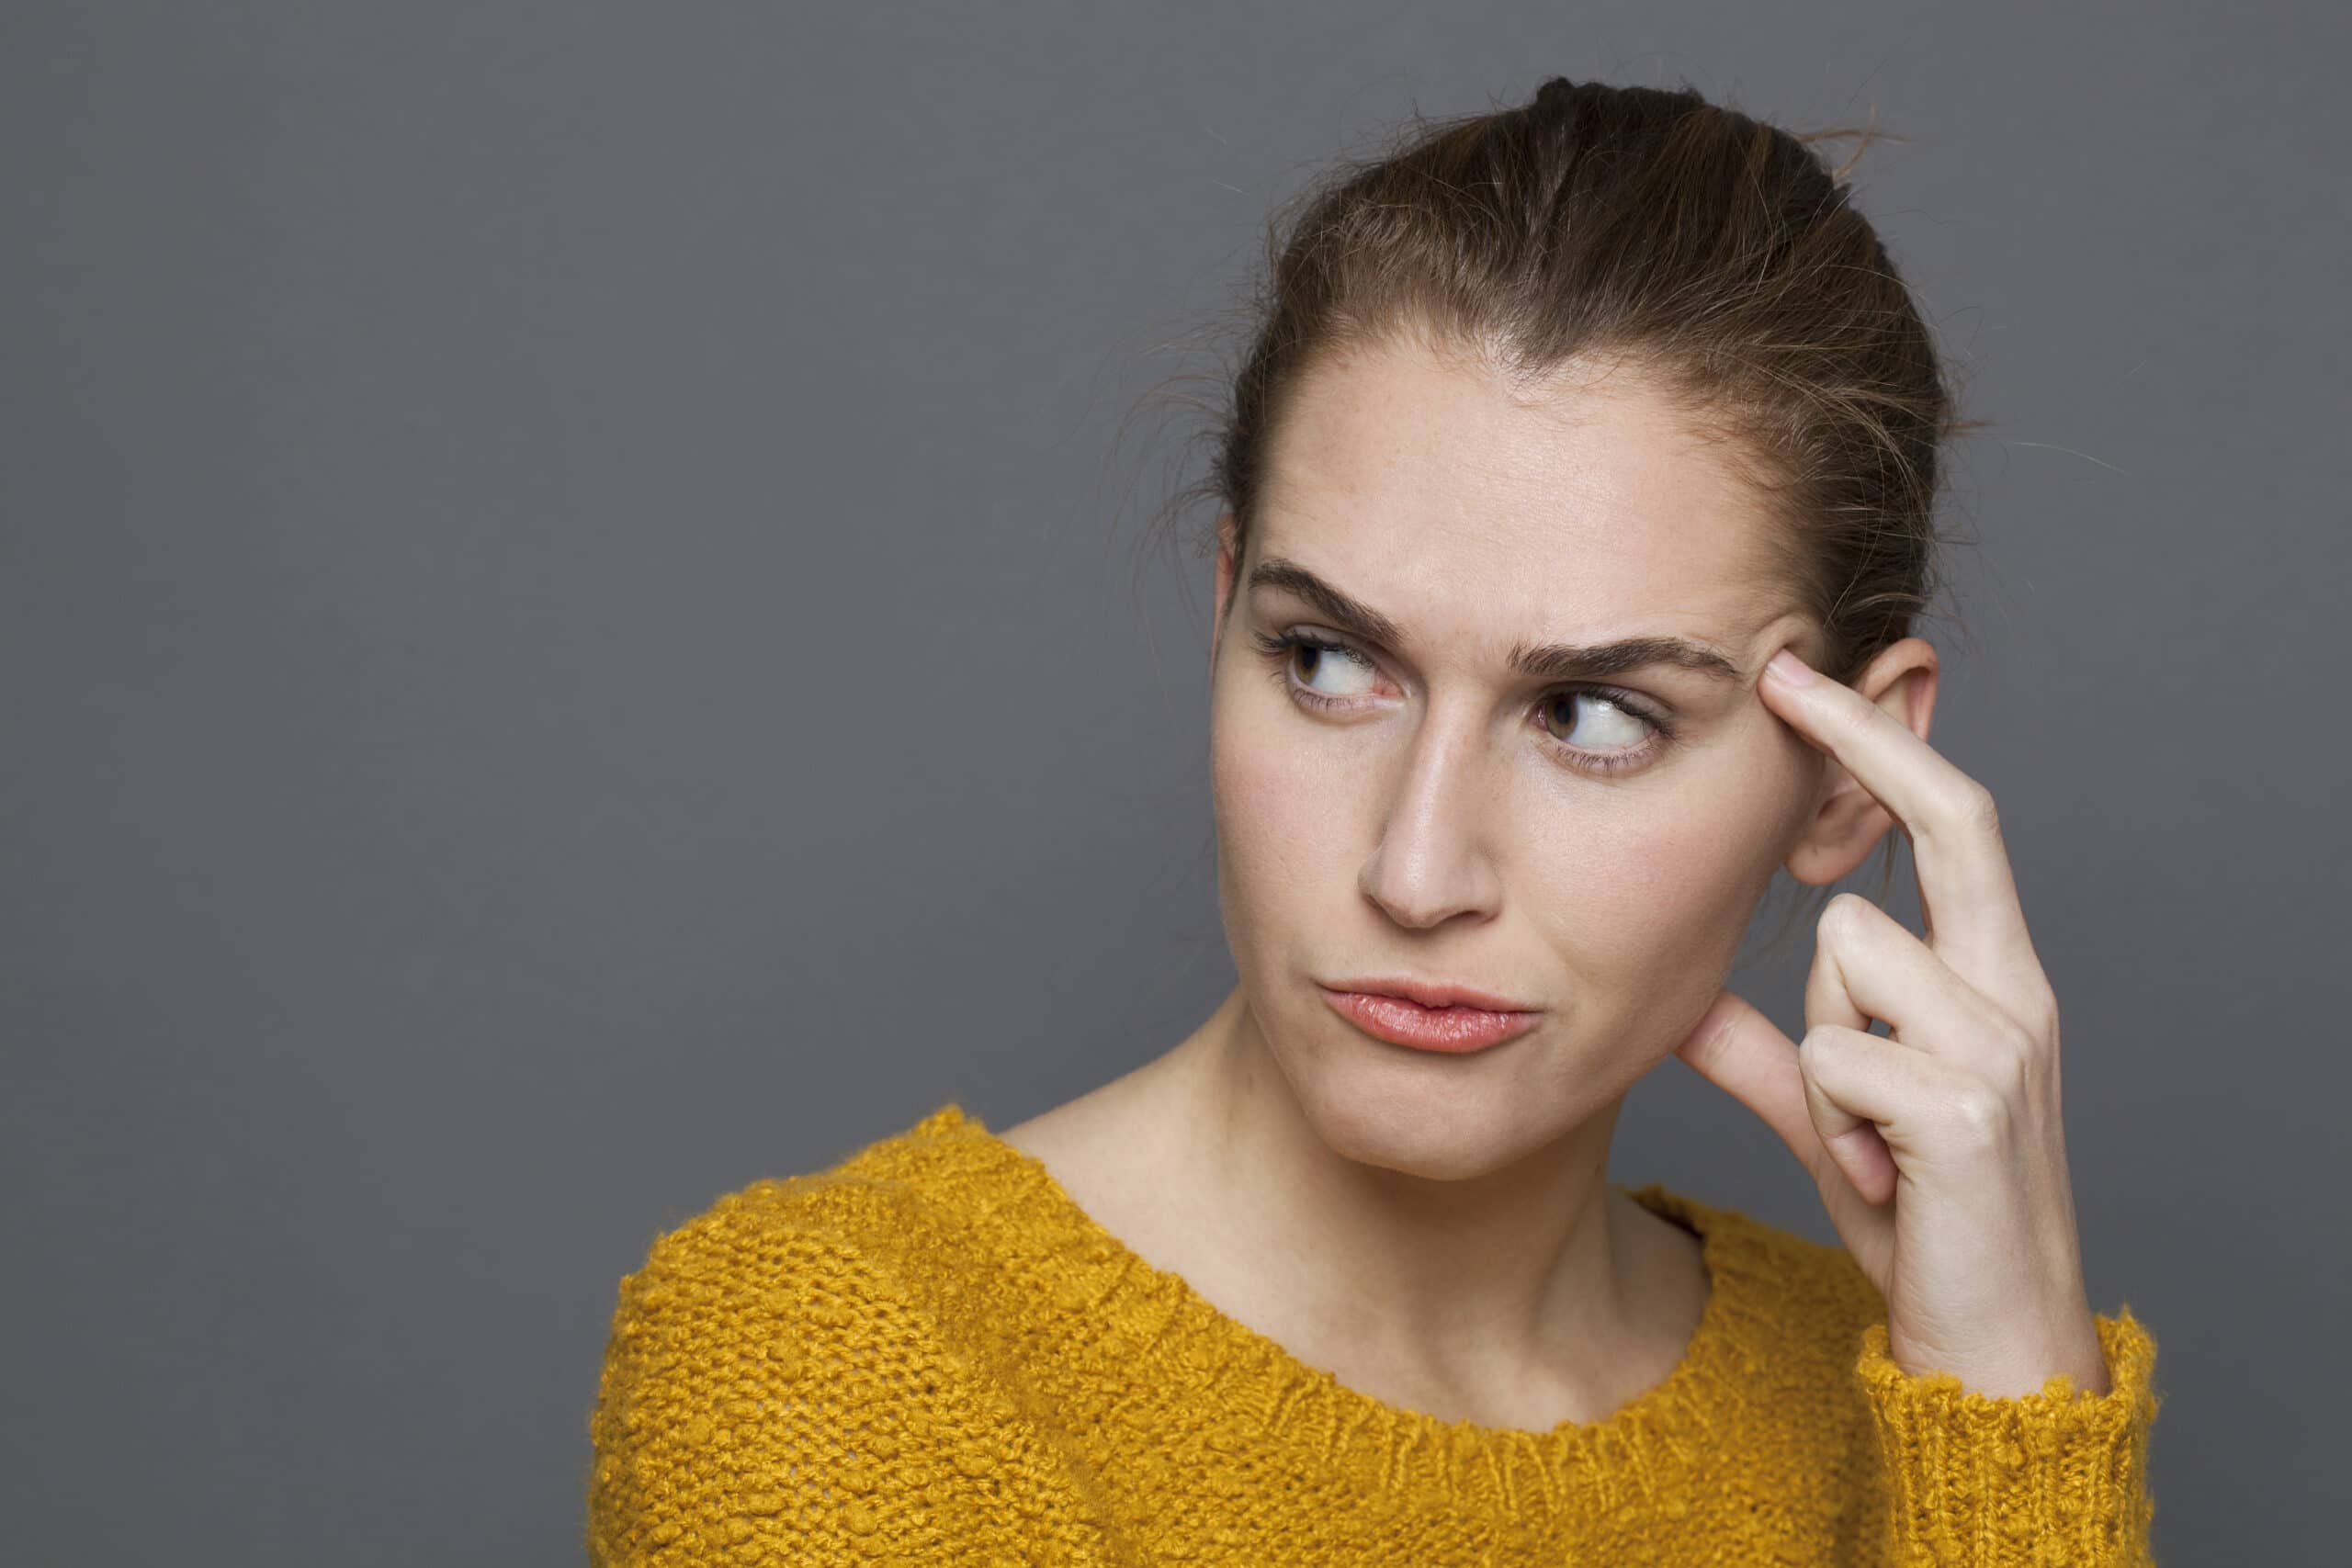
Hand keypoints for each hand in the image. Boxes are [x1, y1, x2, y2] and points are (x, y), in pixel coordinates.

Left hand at [1672, 647, 2109, 1398]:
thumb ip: (1766, 1050)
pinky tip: (1880, 1172)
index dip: (1884, 743)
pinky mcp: (1967, 1105)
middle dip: (1863, 743)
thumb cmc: (1921, 1213)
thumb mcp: (1832, 1114)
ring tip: (1863, 1131)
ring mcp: (2000, 1044)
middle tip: (1786, 676)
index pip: (1953, 823)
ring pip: (1844, 960)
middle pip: (1945, 827)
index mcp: (1991, 978)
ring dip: (1820, 1051)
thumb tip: (1678, 995)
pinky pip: (1832, 1055)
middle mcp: (2014, 991)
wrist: (1990, 1341)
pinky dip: (1828, 1118)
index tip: (1804, 676)